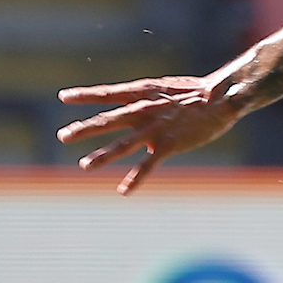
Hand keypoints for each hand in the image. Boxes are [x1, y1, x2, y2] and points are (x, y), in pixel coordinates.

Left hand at [55, 74, 243, 193]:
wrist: (220, 98)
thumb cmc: (193, 93)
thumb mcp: (162, 90)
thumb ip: (143, 102)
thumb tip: (128, 110)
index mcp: (141, 93)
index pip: (106, 93)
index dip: (84, 95)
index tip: (63, 97)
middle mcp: (143, 110)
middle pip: (106, 120)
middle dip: (83, 129)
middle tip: (62, 136)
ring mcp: (154, 128)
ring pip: (122, 145)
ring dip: (102, 156)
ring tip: (84, 165)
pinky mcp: (168, 145)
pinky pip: (147, 165)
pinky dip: (135, 179)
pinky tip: (123, 191)